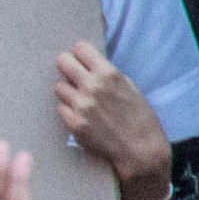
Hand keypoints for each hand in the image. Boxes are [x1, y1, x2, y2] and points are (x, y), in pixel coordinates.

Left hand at [52, 43, 171, 199]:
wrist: (140, 150)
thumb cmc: (140, 118)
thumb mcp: (130, 88)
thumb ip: (107, 75)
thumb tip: (88, 64)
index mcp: (109, 75)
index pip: (80, 48)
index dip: (80, 54)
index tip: (82, 60)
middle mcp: (92, 86)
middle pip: (62, 62)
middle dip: (68, 67)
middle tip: (74, 76)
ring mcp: (80, 105)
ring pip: (58, 87)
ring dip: (68, 91)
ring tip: (82, 100)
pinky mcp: (73, 123)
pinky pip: (61, 108)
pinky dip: (68, 110)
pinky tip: (82, 116)